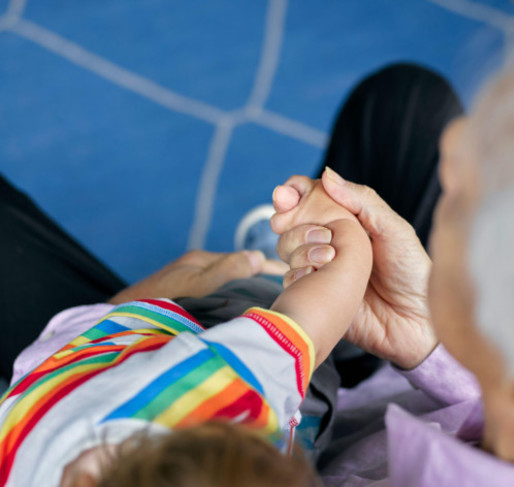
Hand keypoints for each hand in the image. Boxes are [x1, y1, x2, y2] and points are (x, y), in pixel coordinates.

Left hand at [108, 250, 286, 303]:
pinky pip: (218, 297)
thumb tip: (257, 256)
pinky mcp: (184, 300)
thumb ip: (226, 271)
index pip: (246, 259)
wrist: (119, 325)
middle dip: (263, 280)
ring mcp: (190, 284)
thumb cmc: (156, 305)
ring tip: (273, 308)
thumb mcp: (195, 287)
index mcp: (201, 260)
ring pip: (229, 285)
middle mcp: (196, 268)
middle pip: (239, 271)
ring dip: (248, 293)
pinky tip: (242, 317)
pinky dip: (234, 303)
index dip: (270, 268)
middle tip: (291, 295)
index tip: (295, 278)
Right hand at [273, 168, 437, 369]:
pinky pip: (291, 280)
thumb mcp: (394, 230)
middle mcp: (331, 243)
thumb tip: (326, 175)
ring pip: (287, 249)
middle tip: (291, 220)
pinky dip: (297, 273)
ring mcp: (322, 270)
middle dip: (288, 217)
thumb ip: (362, 201)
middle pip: (291, 222)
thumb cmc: (412, 272)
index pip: (312, 199)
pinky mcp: (316, 296)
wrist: (417, 322)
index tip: (286, 194)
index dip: (294, 193)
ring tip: (326, 255)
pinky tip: (316, 275)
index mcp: (349, 222)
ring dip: (297, 245)